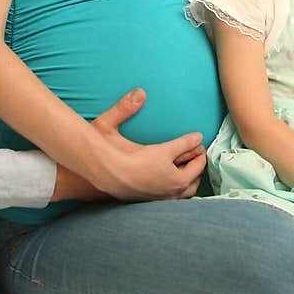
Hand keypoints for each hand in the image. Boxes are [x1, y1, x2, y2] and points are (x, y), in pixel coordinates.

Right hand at [86, 88, 205, 201]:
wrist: (96, 180)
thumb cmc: (105, 154)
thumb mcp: (111, 126)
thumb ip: (124, 108)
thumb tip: (140, 92)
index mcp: (163, 159)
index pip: (188, 147)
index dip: (193, 140)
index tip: (196, 136)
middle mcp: (169, 181)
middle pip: (195, 171)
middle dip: (198, 160)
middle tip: (197, 150)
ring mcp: (162, 195)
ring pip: (188, 189)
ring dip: (192, 177)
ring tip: (188, 168)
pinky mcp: (153, 202)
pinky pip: (176, 197)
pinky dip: (180, 188)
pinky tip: (173, 182)